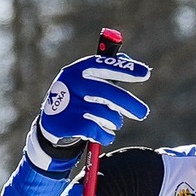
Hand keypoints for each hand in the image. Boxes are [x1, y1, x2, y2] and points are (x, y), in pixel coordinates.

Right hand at [27, 49, 151, 174]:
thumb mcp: (85, 80)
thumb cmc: (76, 98)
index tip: (145, 73)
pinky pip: (101, 131)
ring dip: (115, 121)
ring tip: (111, 122)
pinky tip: (104, 133)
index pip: (104, 65)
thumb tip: (128, 60)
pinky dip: (107, 135)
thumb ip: (106, 70)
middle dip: (130, 104)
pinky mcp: (72, 124)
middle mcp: (73, 84)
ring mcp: (72, 105)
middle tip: (143, 113)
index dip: (125, 69)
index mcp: (77, 70)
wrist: (50, 123)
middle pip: (109, 93)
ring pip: (108, 114)